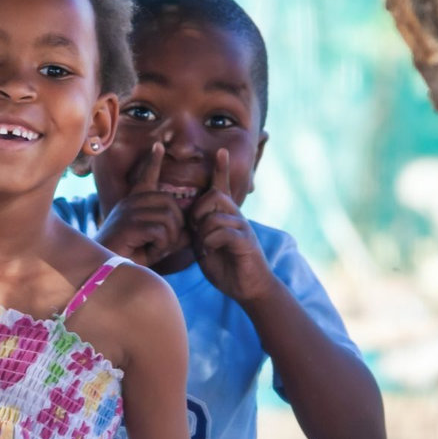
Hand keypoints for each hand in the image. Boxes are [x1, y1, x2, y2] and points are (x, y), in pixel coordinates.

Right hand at [95, 143, 187, 266]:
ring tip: (152, 249)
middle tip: (161, 244)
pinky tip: (147, 253)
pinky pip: (161, 231)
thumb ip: (173, 236)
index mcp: (134, 204)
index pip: (146, 178)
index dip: (153, 162)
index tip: (158, 146)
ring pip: (169, 218)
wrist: (105, 272)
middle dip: (175, 227)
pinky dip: (160, 247)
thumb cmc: (130, 258)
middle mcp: (131, 203)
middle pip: (172, 204)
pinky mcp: (129, 224)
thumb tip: (191, 231)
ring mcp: (129, 212)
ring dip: (167, 240)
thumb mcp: (155, 244)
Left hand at [190, 149, 273, 301]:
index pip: (223, 187)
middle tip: (195, 231)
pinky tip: (210, 251)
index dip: (221, 169)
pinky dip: (211, 242)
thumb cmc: (225, 266)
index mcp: (226, 216)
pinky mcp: (245, 242)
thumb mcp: (206, 246)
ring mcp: (243, 228)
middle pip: (213, 196)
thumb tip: (189, 219)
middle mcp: (236, 217)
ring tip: (205, 248)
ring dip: (203, 233)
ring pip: (214, 216)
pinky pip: (222, 233)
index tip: (221, 151)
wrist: (248, 287)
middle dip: (198, 212)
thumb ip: (199, 230)